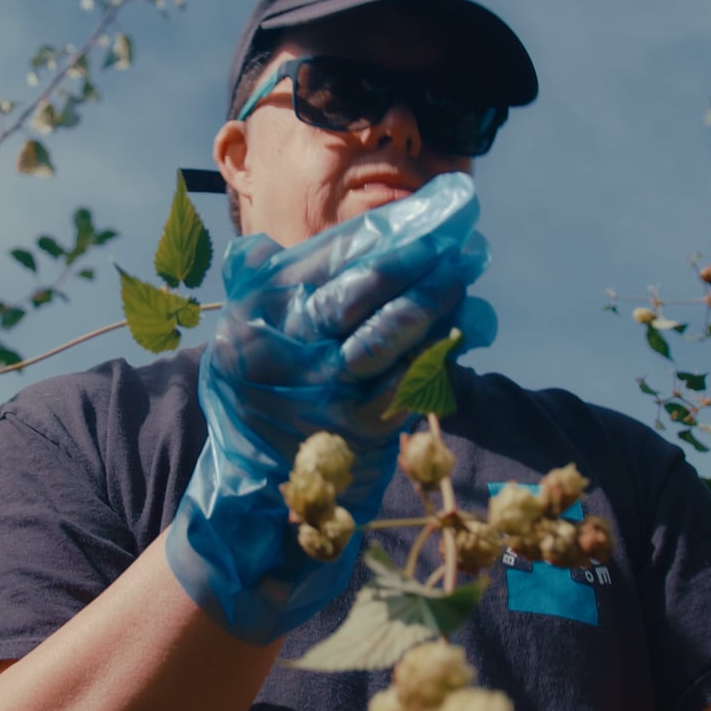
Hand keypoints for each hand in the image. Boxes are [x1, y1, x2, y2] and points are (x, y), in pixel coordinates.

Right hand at [165, 173, 495, 643]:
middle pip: (364, 288)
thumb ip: (259, 287)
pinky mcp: (359, 429)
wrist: (246, 500)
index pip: (334, 256)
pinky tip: (468, 324)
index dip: (390, 230)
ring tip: (470, 266)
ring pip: (393, 332)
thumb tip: (262, 245)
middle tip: (465, 231)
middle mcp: (285, 347)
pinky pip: (411, 379)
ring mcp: (324, 390)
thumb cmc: (255, 403)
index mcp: (256, 313)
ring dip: (439, 297)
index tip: (437, 210)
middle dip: (421, 256)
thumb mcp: (240, 340)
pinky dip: (443, 349)